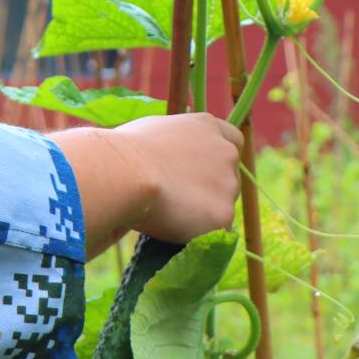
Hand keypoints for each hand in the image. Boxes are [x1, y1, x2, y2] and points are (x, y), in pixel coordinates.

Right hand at [51, 114, 244, 255]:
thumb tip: (164, 153)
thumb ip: (173, 141)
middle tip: (180, 197)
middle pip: (229, 175)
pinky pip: (214, 230)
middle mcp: (225, 151)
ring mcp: (228, 183)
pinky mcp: (223, 214)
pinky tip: (174, 227)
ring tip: (170, 213)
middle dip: (211, 186)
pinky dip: (198, 232)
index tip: (203, 170)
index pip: (233, 139)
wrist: (125, 174)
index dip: (218, 157)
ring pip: (222, 204)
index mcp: (207, 126)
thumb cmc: (125, 150)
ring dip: (204, 210)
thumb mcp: (153, 130)